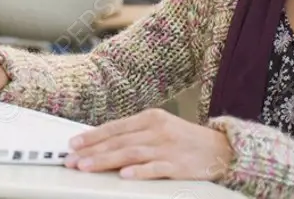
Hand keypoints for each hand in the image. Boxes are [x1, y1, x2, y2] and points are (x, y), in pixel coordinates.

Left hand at [65, 108, 233, 179]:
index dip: (93, 135)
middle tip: (72, 159)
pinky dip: (138, 172)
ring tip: (86, 166)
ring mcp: (167, 147)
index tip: (74, 143)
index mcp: (151, 118)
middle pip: (119, 140)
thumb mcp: (161, 128)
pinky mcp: (178, 165)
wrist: (221, 149)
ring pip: (130, 153)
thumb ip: (136, 133)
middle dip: (92, 151)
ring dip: (106, 160)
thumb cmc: (187, 139)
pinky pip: (154, 168)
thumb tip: (105, 142)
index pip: (116, 127)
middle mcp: (157, 130)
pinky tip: (123, 175)